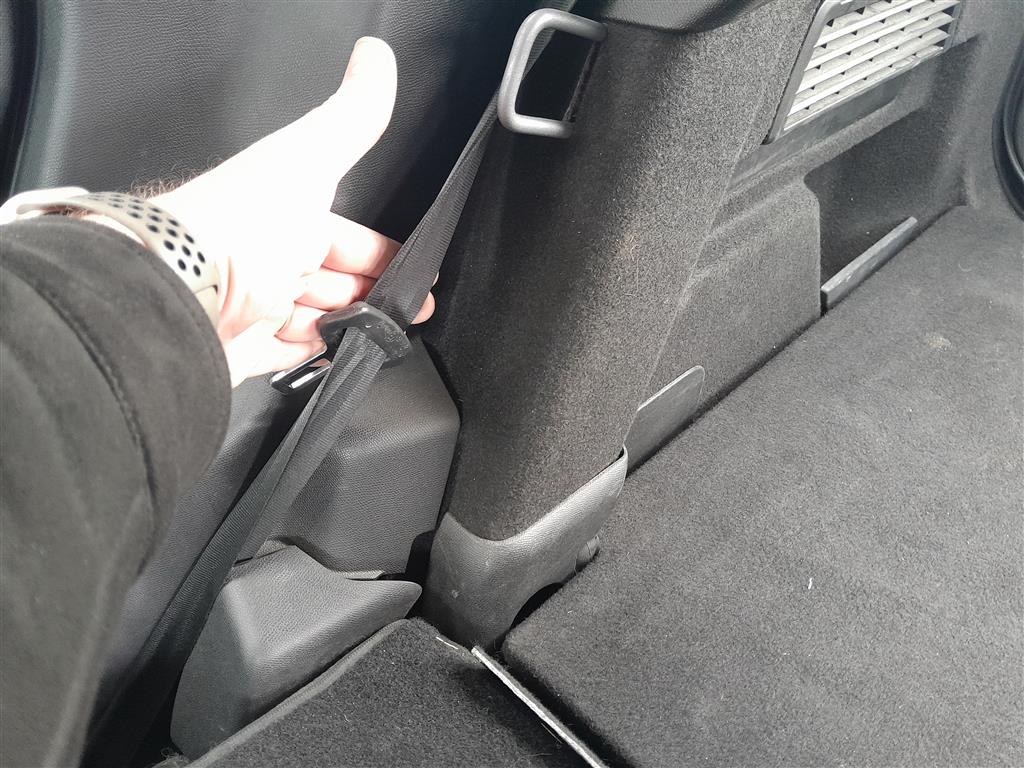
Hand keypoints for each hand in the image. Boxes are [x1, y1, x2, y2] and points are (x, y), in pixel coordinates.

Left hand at [152, 37, 433, 386]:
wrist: (177, 294)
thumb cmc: (240, 227)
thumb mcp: (307, 160)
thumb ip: (350, 118)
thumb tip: (376, 58)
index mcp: (288, 216)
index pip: (348, 237)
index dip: (385, 253)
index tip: (417, 272)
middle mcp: (269, 259)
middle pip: (334, 281)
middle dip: (374, 294)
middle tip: (408, 310)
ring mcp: (254, 308)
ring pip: (314, 320)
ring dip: (347, 325)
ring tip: (380, 335)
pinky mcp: (240, 350)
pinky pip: (284, 356)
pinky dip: (312, 355)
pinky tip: (334, 355)